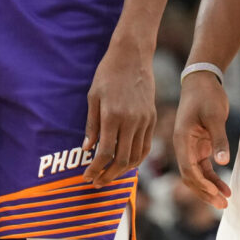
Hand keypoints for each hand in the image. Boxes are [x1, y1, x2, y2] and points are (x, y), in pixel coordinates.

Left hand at [81, 38, 155, 186]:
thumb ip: (91, 125)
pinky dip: (136, 159)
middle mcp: (131, 121)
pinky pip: (146, 146)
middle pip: (122, 160)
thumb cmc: (108, 74)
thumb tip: (87, 149)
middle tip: (97, 182)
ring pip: (136, 156)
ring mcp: (144, 120)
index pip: (105, 153)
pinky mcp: (152, 118)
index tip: (87, 177)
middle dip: (108, 175)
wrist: (132, 56)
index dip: (95, 169)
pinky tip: (126, 162)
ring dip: (123, 171)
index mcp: (112, 116)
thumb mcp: (93, 97)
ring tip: (110, 175)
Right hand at [174, 70, 231, 208]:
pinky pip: (204, 167)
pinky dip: (213, 177)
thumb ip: (219, 139)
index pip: (188, 169)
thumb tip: (222, 163)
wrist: (202, 80)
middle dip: (205, 192)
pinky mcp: (199, 145)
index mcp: (182, 140)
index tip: (216, 192)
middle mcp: (183, 146)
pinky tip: (224, 186)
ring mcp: (190, 147)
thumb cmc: (206, 95)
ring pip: (198, 174)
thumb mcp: (214, 116)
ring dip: (210, 188)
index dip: (201, 184)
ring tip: (226, 200)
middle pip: (191, 177)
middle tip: (222, 205)